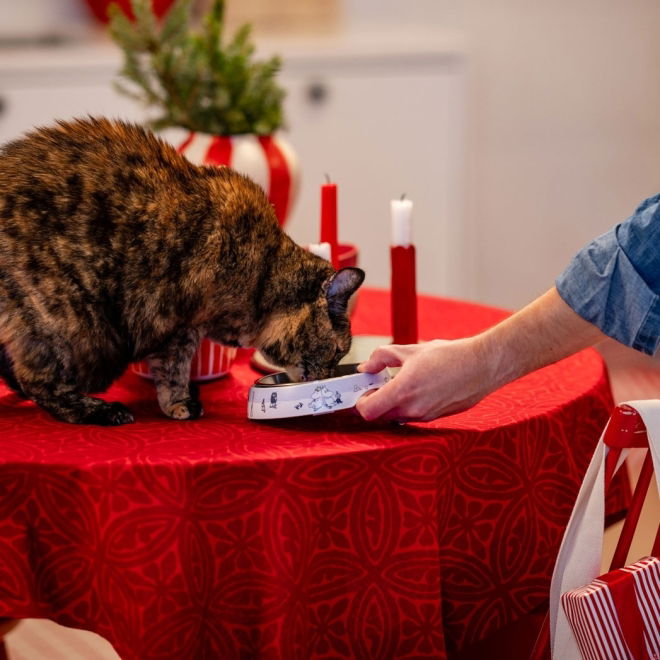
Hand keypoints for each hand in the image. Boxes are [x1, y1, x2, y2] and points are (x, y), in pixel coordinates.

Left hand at [355, 337, 497, 421]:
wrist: (482, 366)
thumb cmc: (449, 356)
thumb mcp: (410, 350)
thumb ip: (381, 357)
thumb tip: (365, 367)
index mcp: (403, 391)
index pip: (368, 411)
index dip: (360, 402)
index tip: (364, 390)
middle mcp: (413, 409)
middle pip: (380, 417)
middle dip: (375, 403)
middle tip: (378, 386)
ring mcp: (425, 416)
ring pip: (397, 417)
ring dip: (392, 405)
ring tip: (400, 384)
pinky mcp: (435, 418)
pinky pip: (413, 416)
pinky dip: (408, 406)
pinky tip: (418, 389)